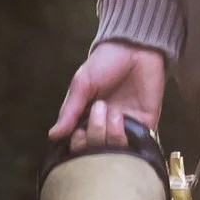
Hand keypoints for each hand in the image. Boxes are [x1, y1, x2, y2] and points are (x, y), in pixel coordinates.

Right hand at [50, 41, 166, 151]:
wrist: (135, 49)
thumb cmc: (105, 63)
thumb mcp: (81, 84)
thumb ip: (70, 111)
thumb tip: (53, 135)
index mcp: (87, 119)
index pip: (80, 145)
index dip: (78, 143)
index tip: (78, 130)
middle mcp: (106, 128)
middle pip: (98, 151)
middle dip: (95, 135)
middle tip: (98, 109)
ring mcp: (126, 128)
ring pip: (117, 150)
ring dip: (111, 134)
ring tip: (114, 112)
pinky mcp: (146, 125)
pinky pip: (139, 145)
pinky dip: (129, 138)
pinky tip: (123, 119)